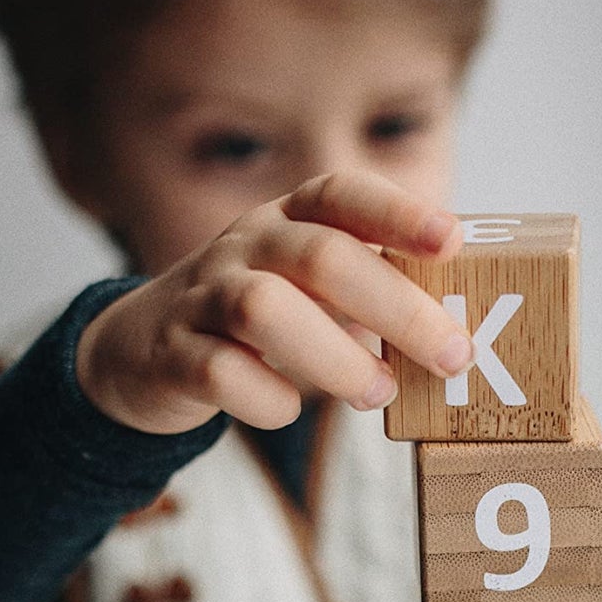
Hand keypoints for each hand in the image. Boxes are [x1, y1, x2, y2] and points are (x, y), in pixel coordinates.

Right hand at [75, 173, 468, 434]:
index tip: (453, 242)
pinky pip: (220, 373)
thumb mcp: (309, 285)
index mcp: (287, 218)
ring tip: (377, 393)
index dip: (398, 214)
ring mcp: (203, 296)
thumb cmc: (261, 317)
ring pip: (264, 309)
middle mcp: (245, 245)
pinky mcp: (173, 354)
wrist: (144, 348)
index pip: (342, 194)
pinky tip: (288, 407)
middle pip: (321, 257)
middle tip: (451, 356)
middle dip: (397, 309)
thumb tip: (457, 328)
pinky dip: (266, 398)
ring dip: (335, 358)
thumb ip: (373, 291)